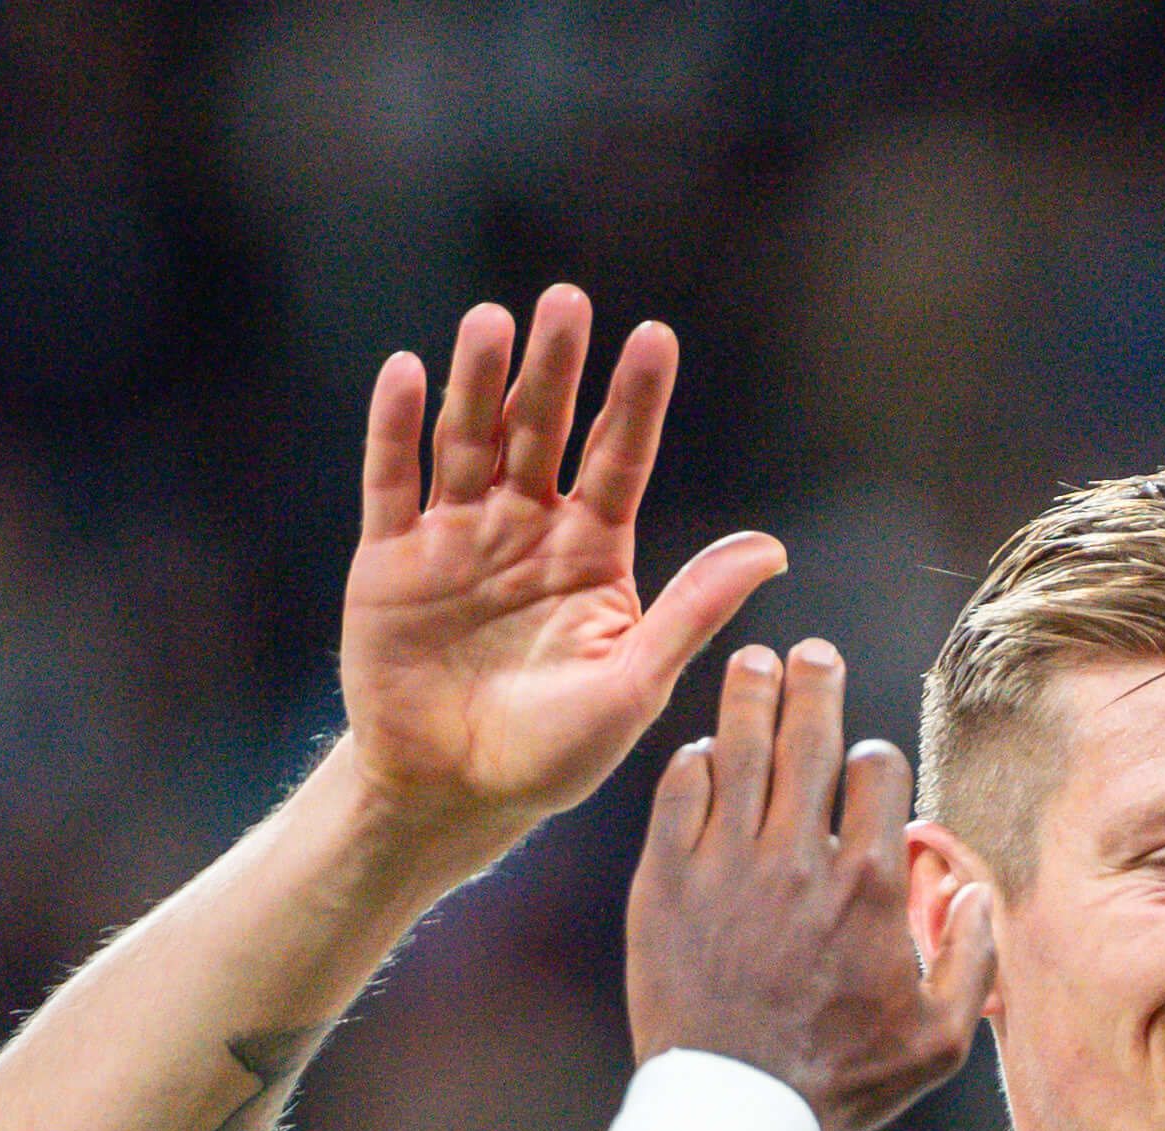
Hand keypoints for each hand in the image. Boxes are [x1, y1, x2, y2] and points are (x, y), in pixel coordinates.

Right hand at [340, 285, 786, 844]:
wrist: (455, 795)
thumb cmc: (553, 752)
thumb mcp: (634, 684)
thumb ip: (693, 610)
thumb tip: (775, 548)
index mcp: (592, 553)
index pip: (619, 459)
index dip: (635, 401)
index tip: (655, 337)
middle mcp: (525, 530)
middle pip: (542, 430)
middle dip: (555, 368)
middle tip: (569, 300)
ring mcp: (455, 538)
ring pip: (468, 440)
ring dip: (477, 380)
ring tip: (491, 321)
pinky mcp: (390, 560)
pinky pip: (392, 481)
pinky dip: (396, 427)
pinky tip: (409, 371)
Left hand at [627, 642, 991, 1130]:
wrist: (732, 1107)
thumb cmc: (840, 1080)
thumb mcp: (939, 1040)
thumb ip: (973, 960)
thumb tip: (975, 892)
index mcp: (871, 886)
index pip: (878, 774)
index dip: (876, 758)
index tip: (866, 766)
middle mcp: (800, 857)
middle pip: (809, 737)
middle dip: (814, 683)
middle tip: (810, 654)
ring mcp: (726, 862)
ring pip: (741, 747)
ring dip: (750, 695)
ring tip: (754, 662)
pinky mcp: (665, 879)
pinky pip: (679, 791)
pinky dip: (694, 763)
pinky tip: (704, 753)